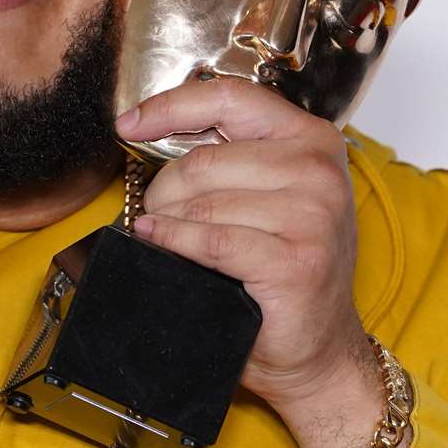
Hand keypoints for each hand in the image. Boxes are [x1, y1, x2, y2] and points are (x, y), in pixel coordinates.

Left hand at [116, 77, 385, 447]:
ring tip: (164, 239)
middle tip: (155, 216)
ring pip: (203, 202)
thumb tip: (146, 131)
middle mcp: (319, 169)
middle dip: (164, 191)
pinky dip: (174, 243)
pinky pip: (210, 241)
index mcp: (311, 138)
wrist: (315, 348)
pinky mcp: (296, 261)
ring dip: (167, 223)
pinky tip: (159, 245)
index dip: (169, 107)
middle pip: (204, 160)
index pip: (228, 98)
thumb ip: (228, 157)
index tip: (128, 124)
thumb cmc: (280, 268)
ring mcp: (314, 215)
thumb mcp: (265, 194)